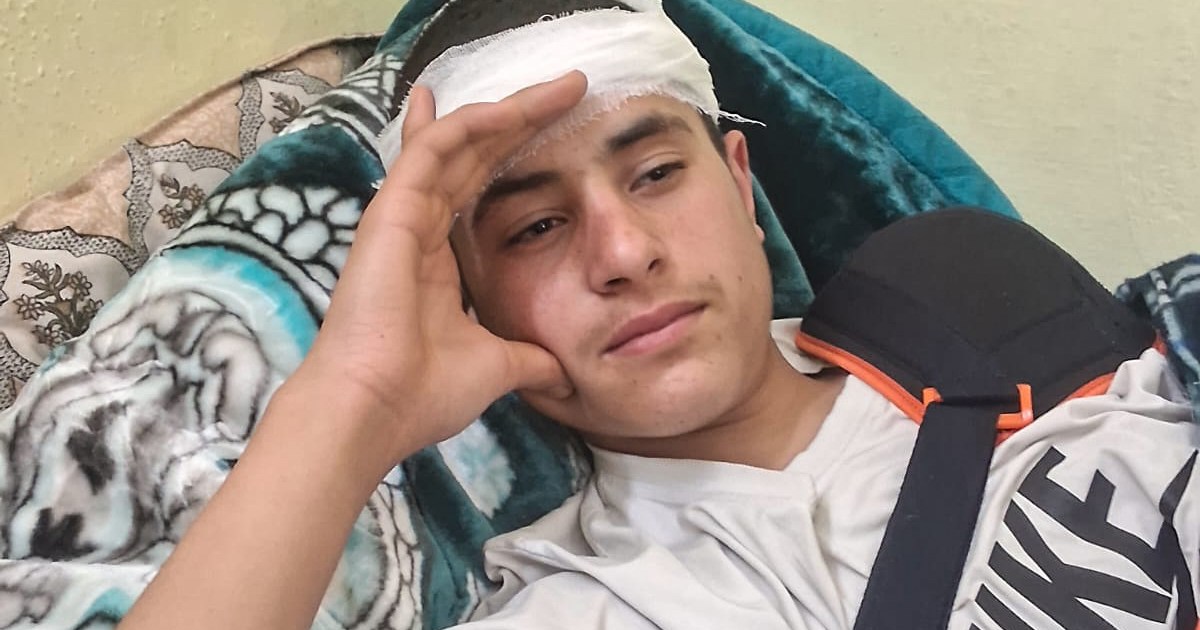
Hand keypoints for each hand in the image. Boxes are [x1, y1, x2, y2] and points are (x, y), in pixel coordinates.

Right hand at [289, 72, 586, 474]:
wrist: (376, 410)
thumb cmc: (424, 392)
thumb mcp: (496, 367)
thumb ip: (528, 360)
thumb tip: (563, 372)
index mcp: (439, 261)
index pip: (476, 188)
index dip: (511, 154)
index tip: (554, 127)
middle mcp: (419, 229)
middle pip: (472, 156)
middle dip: (519, 119)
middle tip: (568, 88)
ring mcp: (402, 217)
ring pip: (456, 144)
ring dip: (507, 111)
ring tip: (558, 87)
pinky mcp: (391, 213)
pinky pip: (432, 153)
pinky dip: (468, 126)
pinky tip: (509, 109)